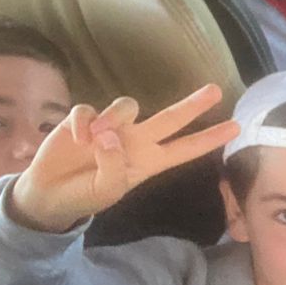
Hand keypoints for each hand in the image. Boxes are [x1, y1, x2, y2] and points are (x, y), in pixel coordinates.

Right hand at [10, 84, 237, 232]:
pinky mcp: (84, 120)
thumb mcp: (106, 190)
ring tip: (94, 138)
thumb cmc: (85, 194)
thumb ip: (113, 166)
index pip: (184, 149)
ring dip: (113, 118)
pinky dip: (83, 121)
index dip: (208, 139)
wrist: (49, 194)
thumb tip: (110, 136)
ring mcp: (111, 127)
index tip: (235, 128)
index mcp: (148, 161)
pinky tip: (75, 137)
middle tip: (215, 90)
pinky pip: (90, 110)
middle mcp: (135, 139)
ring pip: (127, 106)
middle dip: (193, 104)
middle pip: (170, 117)